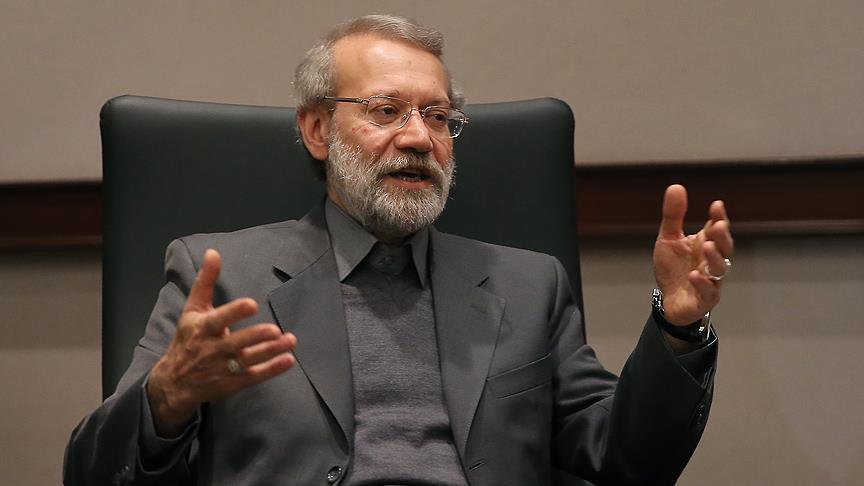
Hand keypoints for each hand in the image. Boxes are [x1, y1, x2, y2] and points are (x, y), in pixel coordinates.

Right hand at [146, 249, 296, 436]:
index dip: (234, 312)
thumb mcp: (192, 310)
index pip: (218, 320)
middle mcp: (211, 350)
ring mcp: (222, 369)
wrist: (174, 383)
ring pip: (248, 360)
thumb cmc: (188, 339)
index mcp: (201, 329)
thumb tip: (213, 252)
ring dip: (270, 352)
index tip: (252, 304)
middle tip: (274, 329)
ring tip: (290, 341)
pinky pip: (254, 377)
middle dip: (255, 337)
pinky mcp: (231, 384)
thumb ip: (205, 282)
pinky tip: (288, 360)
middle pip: (235, 344)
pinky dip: (271, 370)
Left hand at [653, 184, 733, 325]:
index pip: (717, 228)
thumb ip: (673, 215)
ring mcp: (710, 280)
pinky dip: (702, 284)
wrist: (668, 300)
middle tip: (718, 225)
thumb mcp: (669, 238)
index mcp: (705, 243)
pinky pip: (708, 292)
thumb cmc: (673, 269)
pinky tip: (694, 275)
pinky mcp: (704, 299)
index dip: (719, 217)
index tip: (716, 205)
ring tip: (707, 247)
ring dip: (715, 258)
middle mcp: (711, 261)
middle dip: (722, 236)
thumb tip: (676, 187)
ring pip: (720, 269)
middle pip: (725, 247)